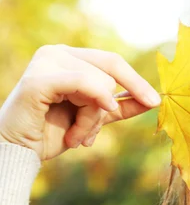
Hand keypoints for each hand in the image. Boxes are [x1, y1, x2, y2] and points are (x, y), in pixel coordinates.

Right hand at [0, 44, 160, 160]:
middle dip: (108, 108)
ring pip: (99, 84)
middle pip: (110, 71)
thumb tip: (154, 100)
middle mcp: (58, 53)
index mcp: (71, 58)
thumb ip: (121, 105)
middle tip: (93, 134)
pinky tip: (80, 134)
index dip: (136, 82)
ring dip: (91, 120)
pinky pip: (83, 84)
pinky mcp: (39, 79)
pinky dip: (90, 107)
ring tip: (74, 135)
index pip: (113, 62)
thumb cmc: (54, 131)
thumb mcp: (95, 117)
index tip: (155, 102)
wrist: (20, 151)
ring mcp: (46, 62)